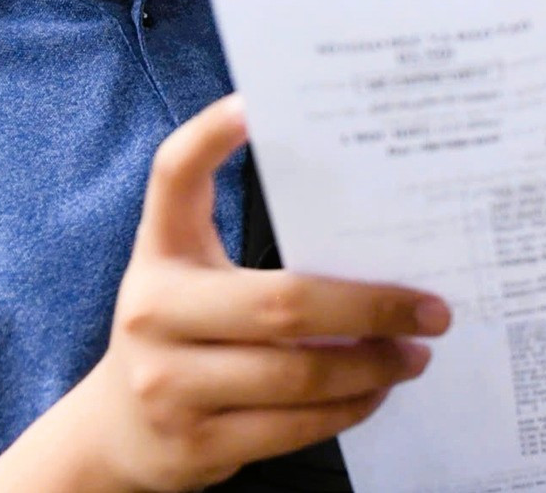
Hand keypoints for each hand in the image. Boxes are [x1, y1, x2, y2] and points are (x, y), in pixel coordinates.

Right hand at [68, 95, 451, 491]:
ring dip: (372, 364)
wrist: (114, 433)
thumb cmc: (178, 333)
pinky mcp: (196, 443)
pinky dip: (348, 407)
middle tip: (431, 308)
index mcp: (159, 251)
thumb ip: (254, 252)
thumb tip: (370, 228)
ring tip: (415, 352)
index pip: (173, 177)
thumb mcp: (192, 277)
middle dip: (371, 307)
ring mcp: (171, 384)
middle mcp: (155, 311)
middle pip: (282, 302)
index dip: (209, 136)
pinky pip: (294, 425)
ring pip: (298, 373)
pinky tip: (375, 389)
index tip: (256, 103)